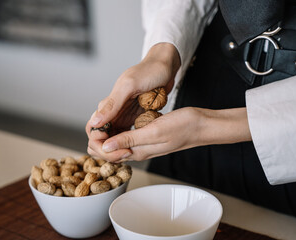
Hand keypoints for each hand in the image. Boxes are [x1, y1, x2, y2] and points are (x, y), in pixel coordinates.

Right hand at [86, 43, 180, 159]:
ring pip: (113, 138)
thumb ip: (112, 104)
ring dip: (118, 148)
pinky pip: (126, 134)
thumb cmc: (149, 71)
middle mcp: (113, 112)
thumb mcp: (130, 86)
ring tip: (131, 153)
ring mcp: (124, 116)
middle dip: (108, 150)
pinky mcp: (135, 118)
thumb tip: (94, 123)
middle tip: (126, 154)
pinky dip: (128, 143)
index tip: (117, 149)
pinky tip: (136, 147)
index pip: (93, 130)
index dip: (100, 143)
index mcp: (108, 104)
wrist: (165, 65)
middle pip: (101, 138)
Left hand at [87, 107, 251, 161]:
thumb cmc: (183, 127)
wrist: (201, 124)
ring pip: (118, 143)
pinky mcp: (149, 135)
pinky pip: (128, 135)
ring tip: (102, 121)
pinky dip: (118, 129)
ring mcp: (144, 143)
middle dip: (99, 140)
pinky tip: (116, 119)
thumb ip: (129, 140)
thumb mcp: (153, 131)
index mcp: (139, 151)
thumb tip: (106, 147)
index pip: (109, 154)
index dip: (97, 143)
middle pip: (111, 150)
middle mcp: (139, 150)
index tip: (93, 128)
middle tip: (95, 124)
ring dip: (107, 134)